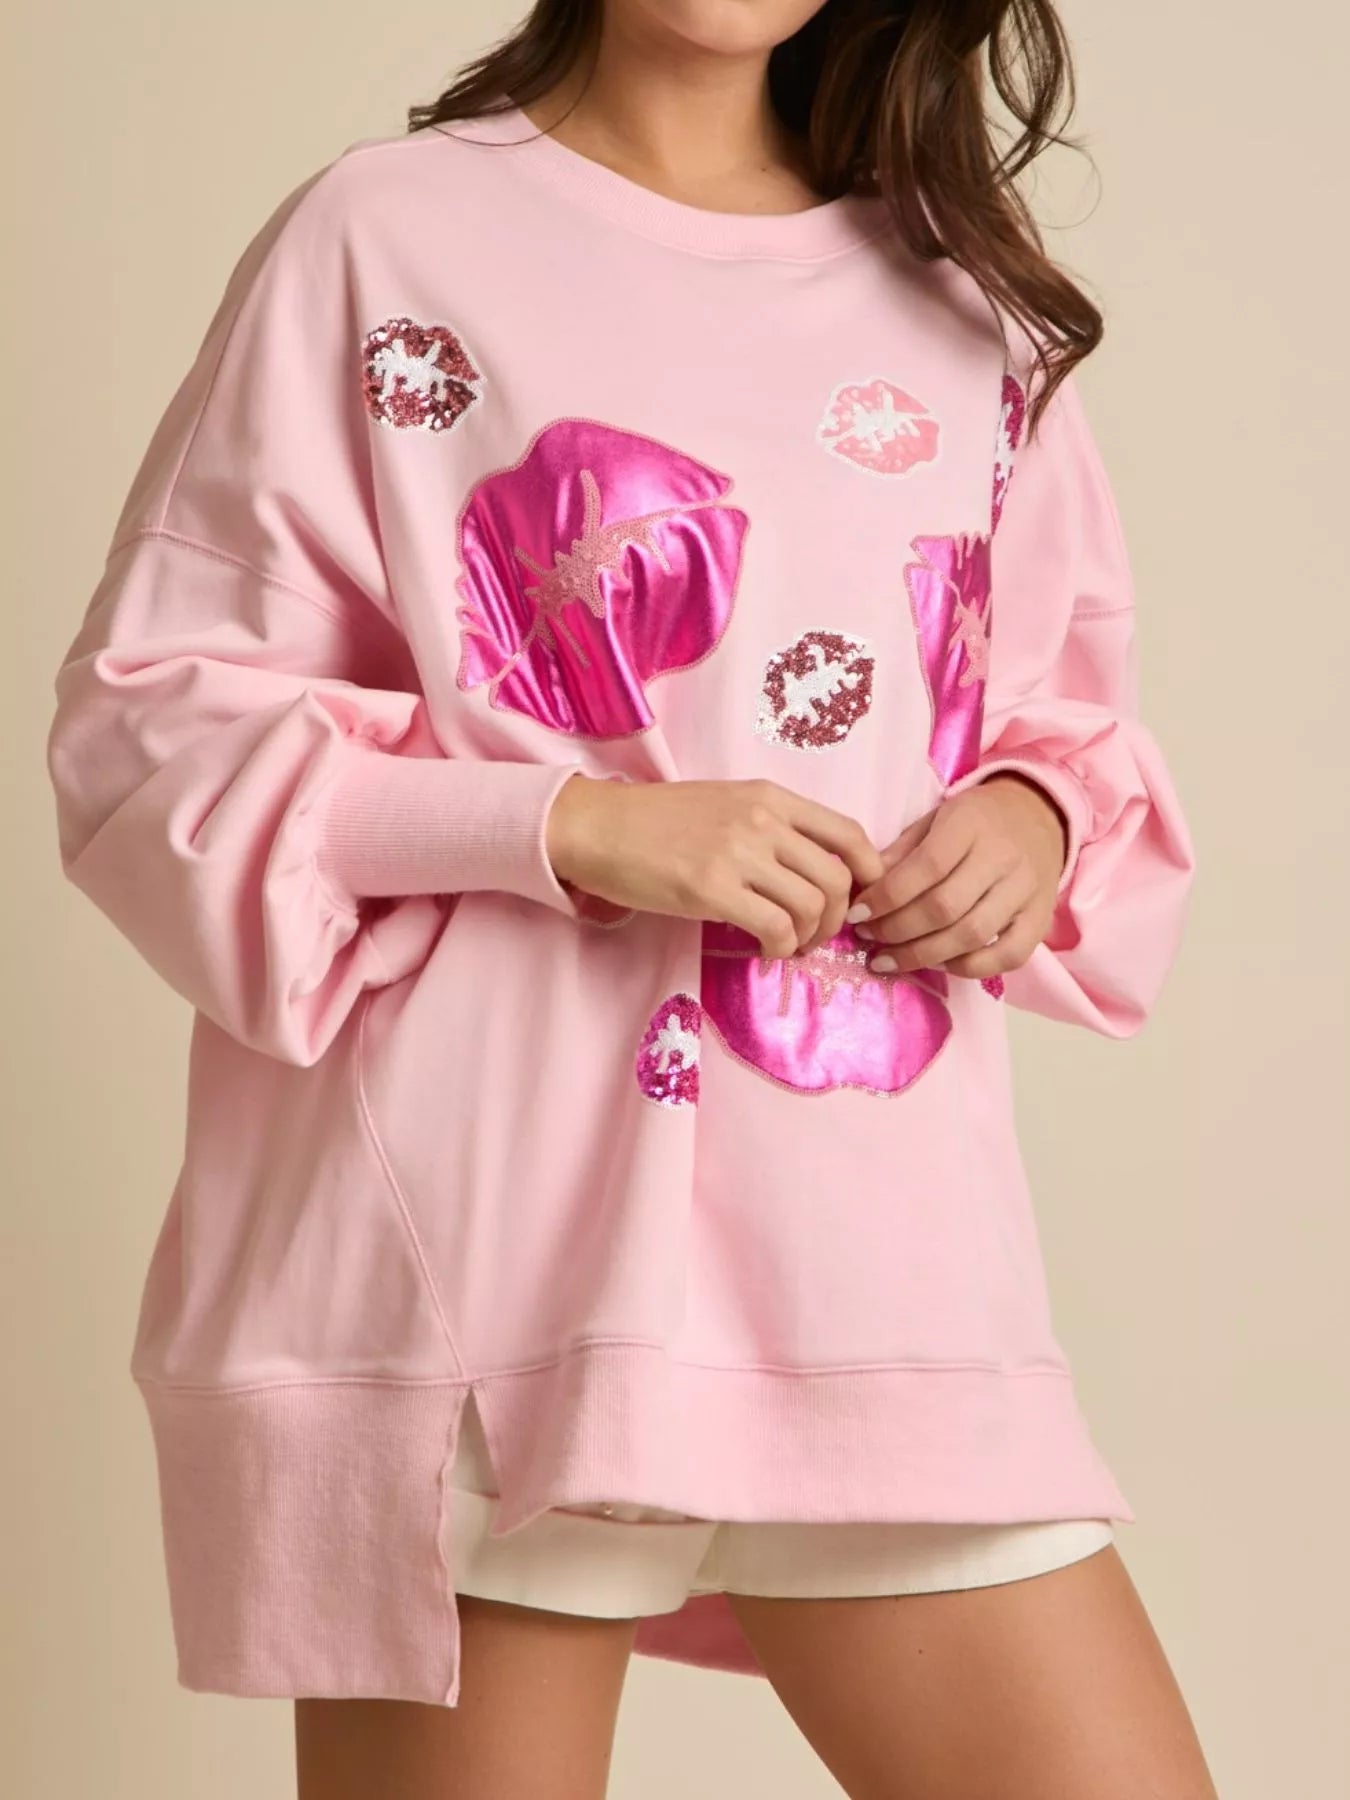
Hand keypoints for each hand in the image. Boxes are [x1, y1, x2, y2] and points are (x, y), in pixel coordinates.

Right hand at [546, 775, 884, 958]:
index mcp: (770, 797)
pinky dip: (781, 947)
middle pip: (838, 878)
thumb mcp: (726, 805)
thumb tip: (814, 874)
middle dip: (838, 918)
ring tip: (788, 946)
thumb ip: (772, 828)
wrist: (598, 828)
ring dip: (809, 938)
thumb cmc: (658, 822)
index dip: (869, 874)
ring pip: (812, 906)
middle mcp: (763, 820)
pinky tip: (765, 950)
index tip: (858, 901)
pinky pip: (775, 927)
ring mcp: (738, 853)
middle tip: (816, 935)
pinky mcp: (711, 889)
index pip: (848, 833)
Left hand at [846, 774, 1068, 978]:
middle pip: (946, 908)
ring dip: (923, 956)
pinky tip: (937, 965)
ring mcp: (1026, 891)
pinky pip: (1008, 956)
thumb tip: (863, 890)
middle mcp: (1003, 858)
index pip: (927, 867)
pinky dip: (969, 968)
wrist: (1039, 816)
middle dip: (897, 930)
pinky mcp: (1041, 919)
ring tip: (888, 959)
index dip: (887, 897)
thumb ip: (901, 853)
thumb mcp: (934, 820)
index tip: (856, 915)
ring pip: (972, 936)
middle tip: (868, 938)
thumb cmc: (976, 821)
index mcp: (971, 825)